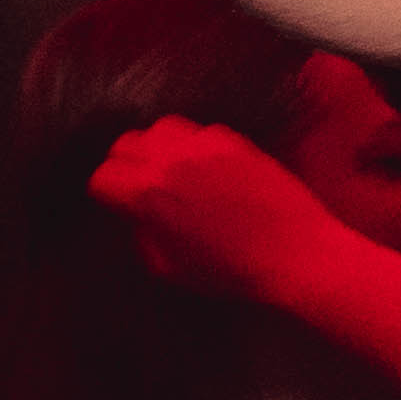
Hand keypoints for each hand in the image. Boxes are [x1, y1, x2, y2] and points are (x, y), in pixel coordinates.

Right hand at [87, 114, 359, 303]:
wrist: (298, 254)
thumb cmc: (232, 271)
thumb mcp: (170, 267)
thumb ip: (143, 235)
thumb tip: (137, 216)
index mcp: (147, 193)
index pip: (102, 177)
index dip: (108, 195)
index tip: (121, 207)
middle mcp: (172, 160)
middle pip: (125, 144)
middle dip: (126, 165)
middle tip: (142, 187)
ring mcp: (207, 145)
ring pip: (161, 127)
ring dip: (158, 147)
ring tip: (172, 170)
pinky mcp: (238, 141)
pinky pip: (201, 131)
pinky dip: (195, 145)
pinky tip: (207, 167)